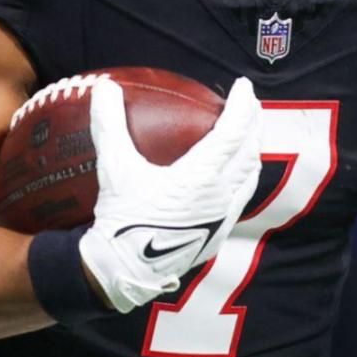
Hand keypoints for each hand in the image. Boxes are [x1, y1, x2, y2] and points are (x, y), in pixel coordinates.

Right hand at [77, 76, 262, 312]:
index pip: (234, 132)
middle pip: (250, 150)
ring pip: (251, 174)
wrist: (124, 271)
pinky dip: (244, 174)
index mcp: (201, 177)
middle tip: (249, 102)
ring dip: (252, 148)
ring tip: (247, 132)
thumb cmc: (121, 220)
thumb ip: (110, 125)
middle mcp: (220, 195)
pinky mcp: (219, 233)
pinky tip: (233, 172)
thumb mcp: (114, 169)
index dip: (243, 105)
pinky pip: (242, 196)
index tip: (244, 86)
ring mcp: (223, 217)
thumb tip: (103, 87)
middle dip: (253, 122)